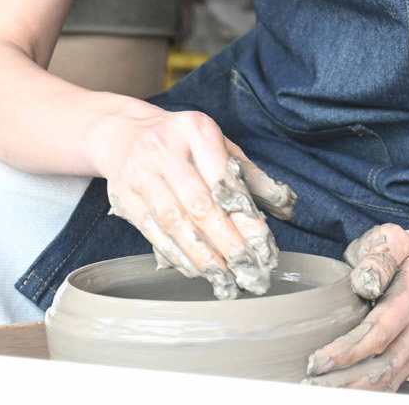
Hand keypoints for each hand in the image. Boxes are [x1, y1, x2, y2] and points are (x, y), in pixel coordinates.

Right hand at [93, 108, 298, 299]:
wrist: (125, 135)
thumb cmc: (183, 144)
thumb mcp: (219, 145)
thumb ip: (249, 176)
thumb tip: (285, 207)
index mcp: (195, 129)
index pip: (224, 180)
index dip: (244, 216)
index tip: (263, 245)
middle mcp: (163, 148)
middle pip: (199, 205)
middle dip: (227, 243)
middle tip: (247, 270)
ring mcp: (139, 173)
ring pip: (175, 223)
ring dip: (202, 257)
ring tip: (225, 279)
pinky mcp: (124, 196)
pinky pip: (154, 233)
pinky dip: (177, 255)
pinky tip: (196, 269)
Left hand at [304, 224, 408, 391]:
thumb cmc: (400, 255)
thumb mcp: (392, 240)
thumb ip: (380, 256)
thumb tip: (364, 283)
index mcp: (408, 302)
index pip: (378, 333)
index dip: (349, 350)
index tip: (320, 360)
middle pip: (380, 365)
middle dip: (345, 379)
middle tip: (311, 383)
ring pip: (384, 381)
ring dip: (353, 390)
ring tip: (319, 391)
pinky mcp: (407, 360)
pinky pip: (388, 384)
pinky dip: (364, 392)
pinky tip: (339, 391)